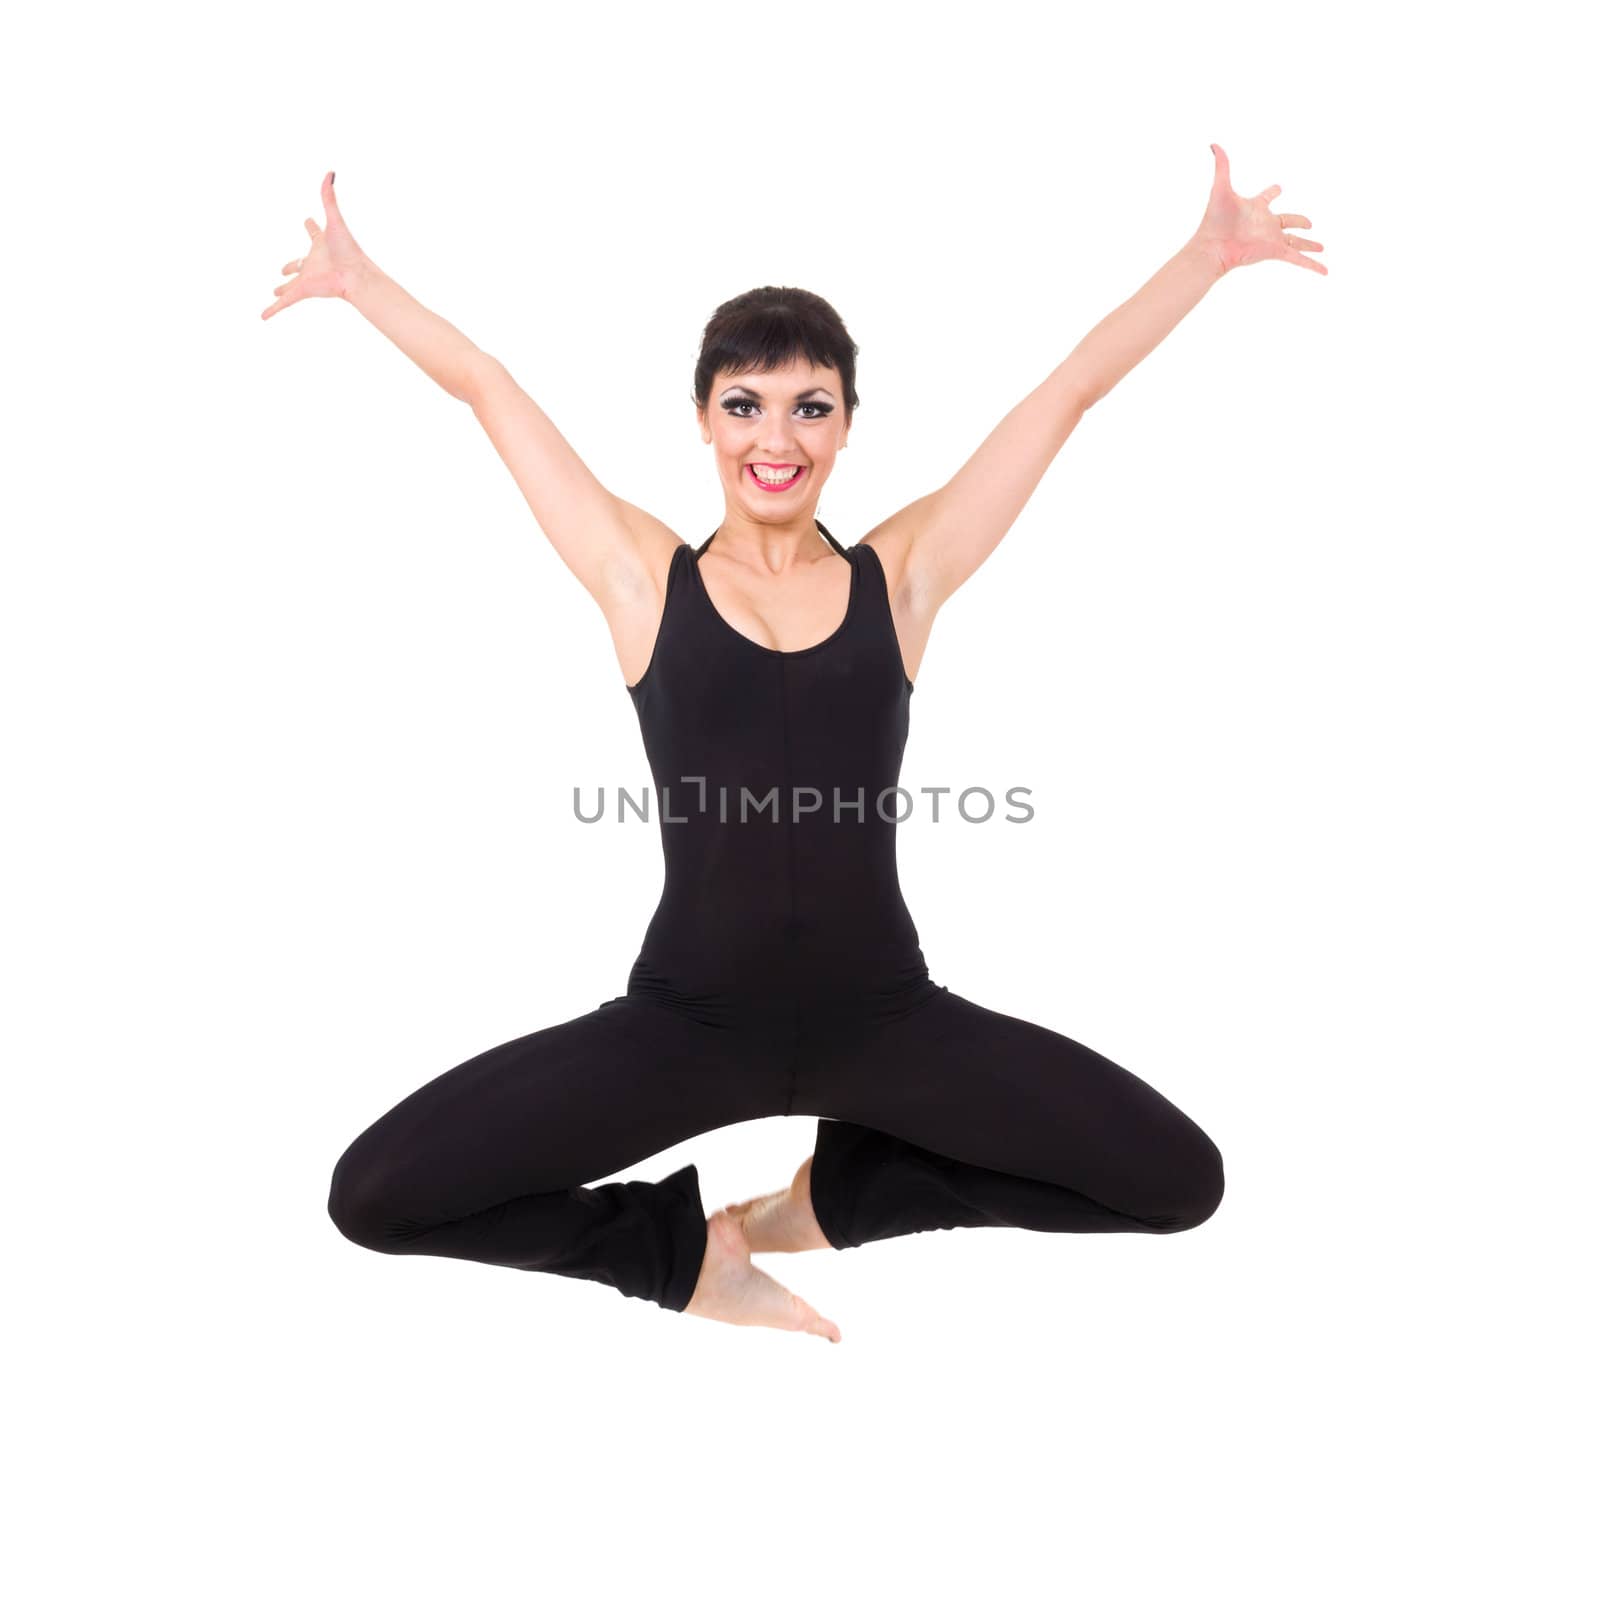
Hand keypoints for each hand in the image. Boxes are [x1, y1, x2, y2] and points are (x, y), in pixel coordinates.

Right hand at [260, 171, 372, 319]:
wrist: (355, 276)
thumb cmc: (348, 250)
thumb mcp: (335, 220)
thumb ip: (330, 197)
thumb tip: (331, 171)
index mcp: (321, 245)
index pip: (314, 232)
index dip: (311, 226)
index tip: (307, 220)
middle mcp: (313, 262)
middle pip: (300, 263)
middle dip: (292, 265)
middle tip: (283, 268)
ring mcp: (308, 278)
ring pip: (292, 285)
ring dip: (284, 289)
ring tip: (277, 291)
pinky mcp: (303, 291)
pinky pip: (284, 303)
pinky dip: (273, 310)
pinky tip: (263, 317)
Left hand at [1191, 144, 1327, 276]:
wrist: (1212, 246)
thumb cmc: (1215, 220)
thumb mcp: (1221, 188)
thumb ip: (1222, 166)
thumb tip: (1213, 144)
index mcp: (1255, 208)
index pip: (1266, 197)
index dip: (1272, 192)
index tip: (1278, 188)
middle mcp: (1265, 224)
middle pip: (1287, 221)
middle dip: (1298, 221)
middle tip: (1308, 222)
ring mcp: (1271, 239)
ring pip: (1296, 241)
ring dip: (1309, 244)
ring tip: (1321, 246)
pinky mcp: (1275, 252)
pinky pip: (1298, 258)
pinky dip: (1312, 265)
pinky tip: (1325, 271)